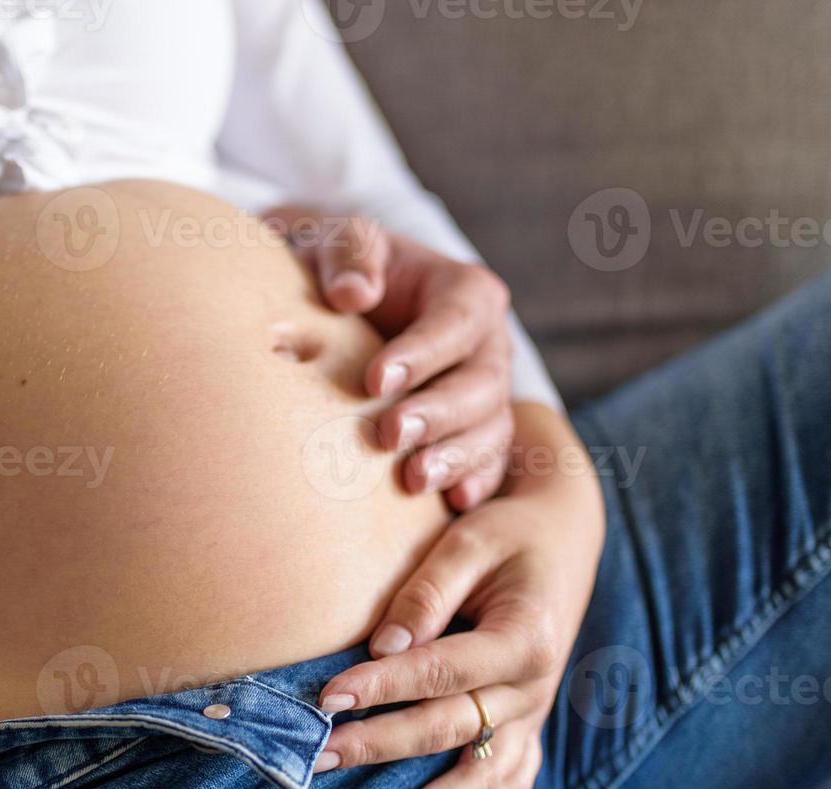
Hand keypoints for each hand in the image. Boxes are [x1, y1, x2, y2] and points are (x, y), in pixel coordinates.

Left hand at [265, 206, 514, 510]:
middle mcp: (488, 346)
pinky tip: (452, 504)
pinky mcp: (473, 435)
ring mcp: (486, 395)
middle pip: (480, 384)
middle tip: (389, 434)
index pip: (455, 323)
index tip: (373, 380)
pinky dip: (474, 483)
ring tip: (412, 479)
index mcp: (466, 293)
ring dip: (455, 457)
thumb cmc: (343, 269)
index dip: (421, 353)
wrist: (343, 307)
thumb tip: (353, 294)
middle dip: (437, 413)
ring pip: (490, 429)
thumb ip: (348, 254)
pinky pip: (489, 463)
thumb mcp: (340, 242)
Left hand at [313, 405, 604, 788]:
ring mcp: (536, 713)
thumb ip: (425, 595)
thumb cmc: (509, 534)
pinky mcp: (530, 724)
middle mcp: (536, 687)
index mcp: (526, 639)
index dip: (382, 686)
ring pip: (483, 774)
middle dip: (380, 746)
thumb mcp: (469, 543)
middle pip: (450, 729)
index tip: (326, 696)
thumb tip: (381, 647)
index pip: (441, 672)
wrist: (565, 534)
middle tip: (318, 756)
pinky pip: (509, 779)